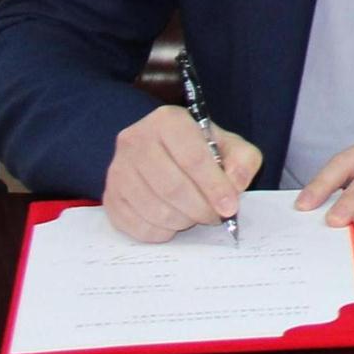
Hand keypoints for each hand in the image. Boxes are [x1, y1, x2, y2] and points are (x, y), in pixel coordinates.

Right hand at [102, 103, 261, 242]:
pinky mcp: (110, 197)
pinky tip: (174, 221)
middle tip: (216, 216)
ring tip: (196, 215)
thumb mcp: (229, 145)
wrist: (161, 152)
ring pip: (155, 210)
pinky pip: (138, 227)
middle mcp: (135, 141)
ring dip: (184, 221)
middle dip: (201, 209)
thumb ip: (243, 161)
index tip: (230, 207)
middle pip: (172, 187)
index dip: (215, 186)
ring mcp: (117, 170)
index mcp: (168, 121)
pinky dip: (163, 232)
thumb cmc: (199, 149)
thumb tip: (236, 185)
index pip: (192, 157)